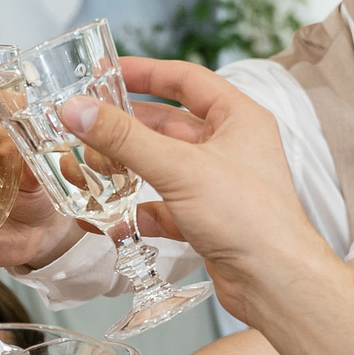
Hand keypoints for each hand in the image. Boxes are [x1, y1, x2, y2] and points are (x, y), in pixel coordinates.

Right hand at [51, 58, 325, 321]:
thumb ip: (125, 138)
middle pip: (170, 124)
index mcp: (239, 119)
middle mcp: (232, 148)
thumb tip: (79, 110)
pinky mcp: (210, 220)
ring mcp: (220, 185)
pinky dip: (140, 209)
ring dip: (130, 167)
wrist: (274, 282)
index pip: (187, 80)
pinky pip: (167, 206)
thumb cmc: (250, 219)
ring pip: (165, 166)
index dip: (146, 72)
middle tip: (89, 122)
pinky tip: (115, 216)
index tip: (108, 72)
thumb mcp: (179, 168)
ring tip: (92, 166)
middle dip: (129, 126)